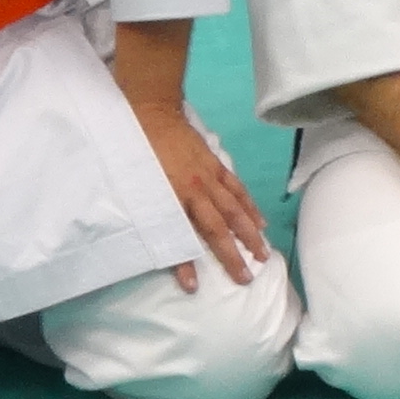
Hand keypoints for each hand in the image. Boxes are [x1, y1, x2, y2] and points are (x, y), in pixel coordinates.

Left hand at [138, 102, 270, 284]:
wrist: (152, 111)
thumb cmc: (139, 148)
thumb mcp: (136, 182)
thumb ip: (148, 210)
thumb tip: (155, 237)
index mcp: (174, 195)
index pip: (183, 235)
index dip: (185, 263)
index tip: (192, 287)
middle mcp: (196, 190)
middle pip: (220, 226)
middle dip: (233, 253)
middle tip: (247, 277)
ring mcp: (209, 176)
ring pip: (235, 209)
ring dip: (249, 232)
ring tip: (262, 252)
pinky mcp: (215, 164)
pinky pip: (237, 188)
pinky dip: (249, 205)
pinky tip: (258, 219)